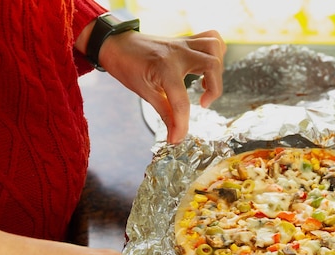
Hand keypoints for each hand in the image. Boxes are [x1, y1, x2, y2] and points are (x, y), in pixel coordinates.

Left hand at [99, 30, 225, 143]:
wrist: (117, 44)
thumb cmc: (127, 66)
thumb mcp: (144, 92)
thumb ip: (165, 113)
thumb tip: (176, 136)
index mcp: (164, 67)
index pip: (181, 100)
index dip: (182, 124)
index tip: (178, 138)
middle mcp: (178, 52)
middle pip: (211, 65)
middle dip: (214, 89)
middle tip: (203, 103)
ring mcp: (183, 43)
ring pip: (214, 47)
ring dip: (217, 68)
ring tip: (206, 83)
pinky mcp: (186, 41)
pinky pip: (210, 36)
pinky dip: (215, 52)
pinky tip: (206, 68)